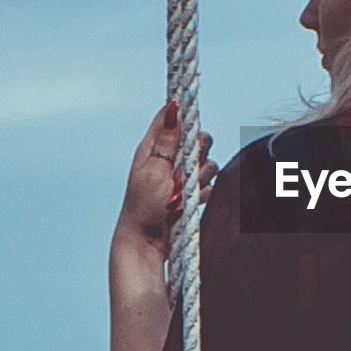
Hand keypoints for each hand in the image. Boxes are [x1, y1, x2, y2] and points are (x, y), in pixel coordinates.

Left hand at [114, 101, 218, 261]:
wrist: (145, 243)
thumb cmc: (143, 207)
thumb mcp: (154, 170)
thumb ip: (168, 141)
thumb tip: (173, 108)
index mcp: (152, 148)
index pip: (170, 117)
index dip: (184, 117)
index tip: (191, 127)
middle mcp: (165, 158)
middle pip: (196, 139)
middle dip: (199, 152)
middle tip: (186, 169)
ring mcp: (177, 176)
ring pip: (205, 162)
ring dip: (201, 176)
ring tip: (184, 192)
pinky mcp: (188, 192)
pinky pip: (207, 183)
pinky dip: (203, 191)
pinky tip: (191, 201)